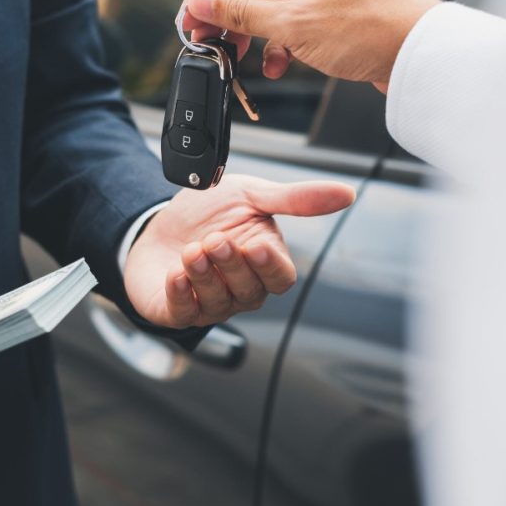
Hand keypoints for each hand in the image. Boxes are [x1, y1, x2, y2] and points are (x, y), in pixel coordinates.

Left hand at [125, 175, 353, 327]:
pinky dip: (179, 294)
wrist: (158, 222)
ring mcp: (209, 303)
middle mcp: (240, 289)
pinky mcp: (176, 310)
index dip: (269, 266)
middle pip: (249, 291)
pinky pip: (182, 312)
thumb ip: (296, 199)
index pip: (280, 278)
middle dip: (231, 265)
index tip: (255, 246)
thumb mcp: (251, 195)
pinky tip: (175, 274)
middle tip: (214, 239)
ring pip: (217, 302)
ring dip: (203, 276)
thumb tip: (347, 193)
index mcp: (263, 263)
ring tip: (191, 250)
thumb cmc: (209, 213)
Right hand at [180, 0, 439, 91]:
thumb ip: (241, 14)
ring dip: (255, 36)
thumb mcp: (292, 25)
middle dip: (229, 19)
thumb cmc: (370, 30)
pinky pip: (294, 21)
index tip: (188, 22)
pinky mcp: (336, 8)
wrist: (422, 55)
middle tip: (209, 45)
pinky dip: (280, 44)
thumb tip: (201, 4)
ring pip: (272, 7)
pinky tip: (277, 65)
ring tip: (242, 60)